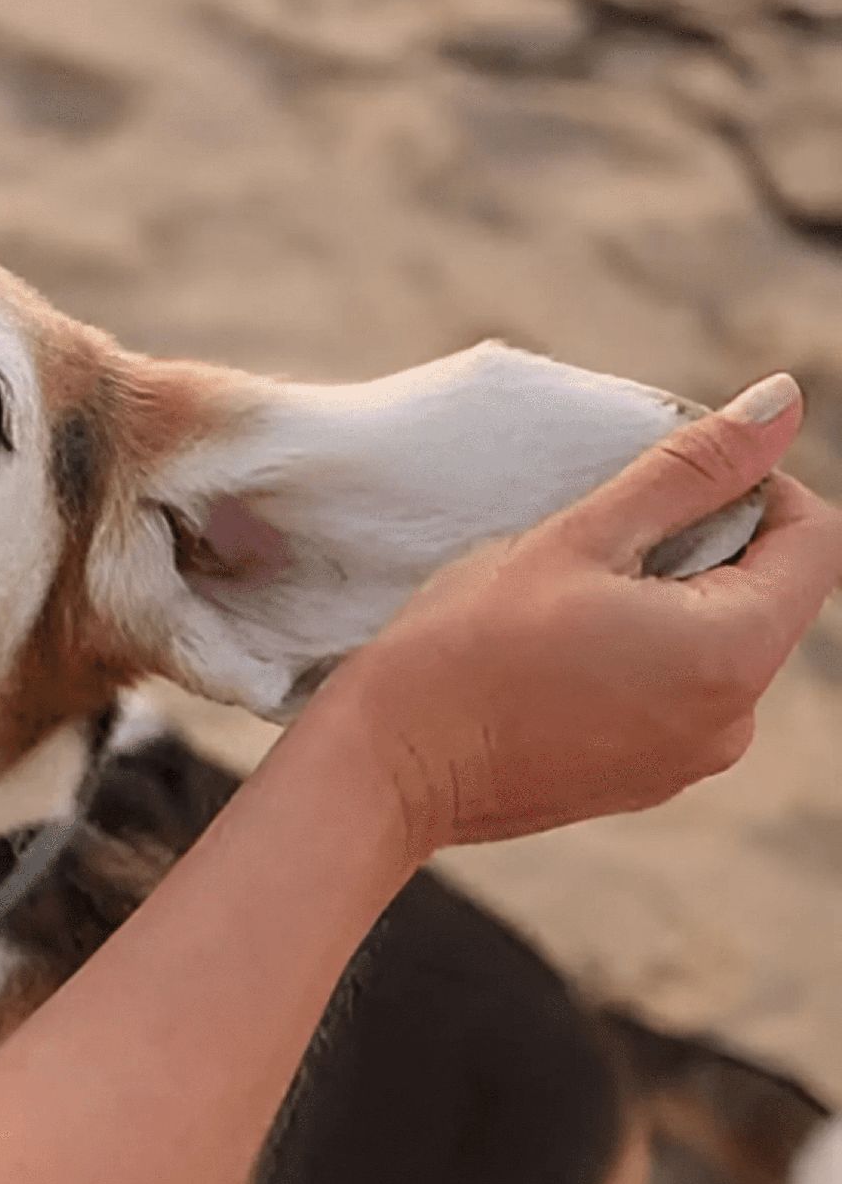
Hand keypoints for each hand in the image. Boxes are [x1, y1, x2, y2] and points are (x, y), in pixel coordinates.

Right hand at [305, 372, 841, 862]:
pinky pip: (672, 694)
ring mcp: (690, 759)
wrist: (385, 766)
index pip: (813, 537)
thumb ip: (688, 469)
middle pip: (763, 592)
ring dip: (660, 603)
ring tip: (558, 605)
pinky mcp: (644, 781)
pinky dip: (632, 659)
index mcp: (732, 652)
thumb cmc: (464, 646)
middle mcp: (734, 719)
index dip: (750, 487)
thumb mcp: (577, 537)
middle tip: (590, 543)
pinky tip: (549, 657)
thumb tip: (782, 402)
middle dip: (695, 548)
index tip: (658, 483)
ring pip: (712, 644)